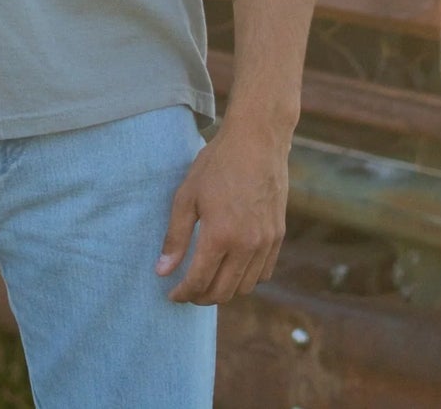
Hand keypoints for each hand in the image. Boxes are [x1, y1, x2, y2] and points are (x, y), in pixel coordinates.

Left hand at [155, 118, 287, 304]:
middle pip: (223, 292)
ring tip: (207, 281)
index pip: (199, 281)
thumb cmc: (216, 164)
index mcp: (220, 236)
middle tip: (187, 291)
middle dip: (201, 297)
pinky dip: (246, 279)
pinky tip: (232, 269)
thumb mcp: (187, 196)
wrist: (257, 142)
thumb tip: (162, 271)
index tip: (171, 294)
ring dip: (224, 291)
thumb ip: (176, 237)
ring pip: (245, 287)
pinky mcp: (278, 236)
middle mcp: (247, 245)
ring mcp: (266, 243)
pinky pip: (263, 273)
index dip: (183, 293)